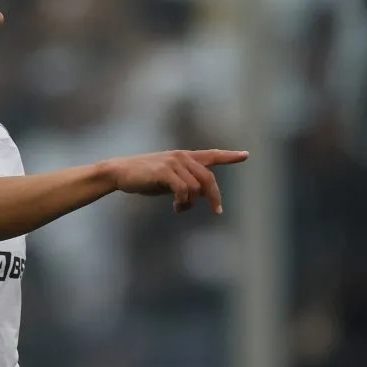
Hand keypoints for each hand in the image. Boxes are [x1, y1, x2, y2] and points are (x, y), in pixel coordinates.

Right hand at [104, 149, 247, 213]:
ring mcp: (174, 163)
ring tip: (180, 208)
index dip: (230, 156)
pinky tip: (177, 208)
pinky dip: (183, 202)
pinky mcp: (164, 172)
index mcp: (185, 157)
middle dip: (214, 197)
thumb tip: (195, 198)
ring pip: (196, 187)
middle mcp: (182, 157)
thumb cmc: (144, 178)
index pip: (212, 155)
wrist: (120, 172)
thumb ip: (184, 184)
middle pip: (208, 178)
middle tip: (217, 211)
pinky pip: (184, 190)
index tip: (246, 155)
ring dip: (190, 203)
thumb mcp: (168, 181)